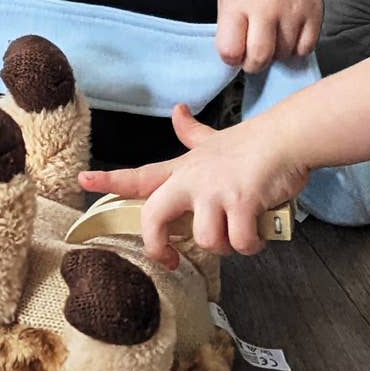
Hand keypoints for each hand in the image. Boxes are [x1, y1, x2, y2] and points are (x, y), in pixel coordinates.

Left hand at [78, 104, 307, 267]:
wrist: (286, 138)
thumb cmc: (252, 144)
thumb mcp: (214, 139)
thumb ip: (192, 132)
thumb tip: (178, 111)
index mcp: (183, 170)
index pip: (139, 175)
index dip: (109, 180)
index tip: (83, 180)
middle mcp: (192, 181)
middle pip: (155, 218)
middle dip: (159, 246)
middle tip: (171, 259)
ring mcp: (215, 192)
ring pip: (205, 240)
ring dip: (226, 246)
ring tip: (240, 234)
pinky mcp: (240, 202)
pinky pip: (239, 242)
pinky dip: (251, 245)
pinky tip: (258, 235)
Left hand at [215, 0, 322, 69]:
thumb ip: (230, 31)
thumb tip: (237, 61)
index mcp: (238, 4)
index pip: (230, 51)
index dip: (231, 58)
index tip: (234, 51)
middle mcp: (267, 8)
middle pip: (260, 58)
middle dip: (253, 63)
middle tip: (253, 52)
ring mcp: (294, 11)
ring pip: (284, 54)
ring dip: (276, 53)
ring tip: (272, 35)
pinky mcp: (315, 12)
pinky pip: (306, 48)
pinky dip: (296, 48)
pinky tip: (289, 34)